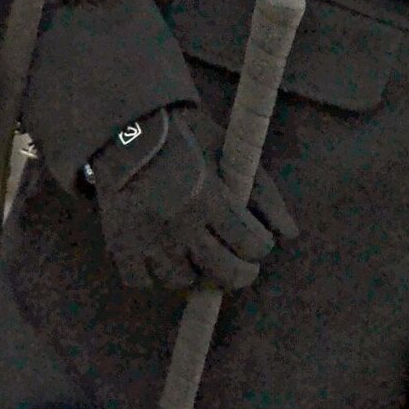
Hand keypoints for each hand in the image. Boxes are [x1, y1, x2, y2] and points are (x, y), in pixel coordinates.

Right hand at [91, 106, 296, 294]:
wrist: (128, 126)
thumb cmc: (187, 138)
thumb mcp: (229, 155)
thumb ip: (263, 194)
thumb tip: (289, 234)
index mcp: (210, 197)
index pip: (251, 245)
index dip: (261, 247)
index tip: (258, 242)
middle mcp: (179, 224)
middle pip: (224, 273)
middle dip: (241, 272)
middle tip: (241, 265)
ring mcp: (147, 239)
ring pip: (182, 281)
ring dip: (195, 271)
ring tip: (197, 253)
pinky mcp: (119, 245)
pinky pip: (142, 281)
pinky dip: (154, 274)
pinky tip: (162, 256)